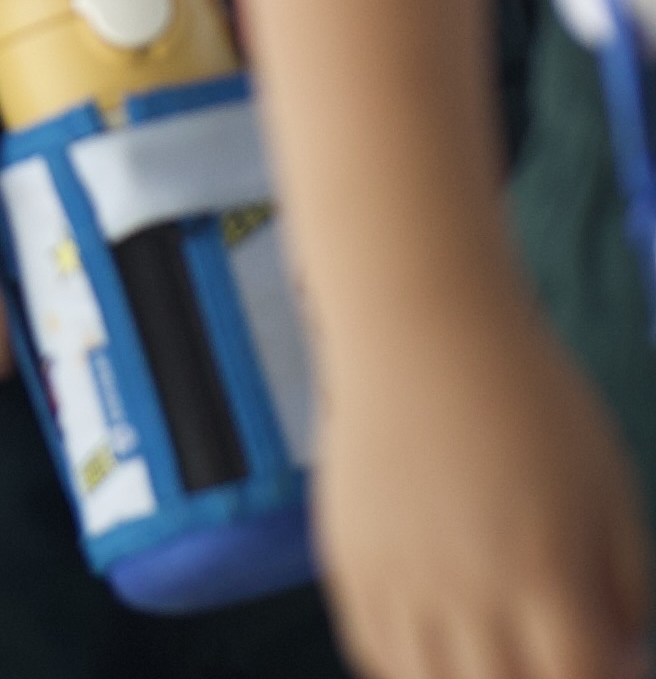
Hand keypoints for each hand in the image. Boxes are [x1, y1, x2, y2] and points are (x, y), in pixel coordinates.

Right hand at [312, 298, 653, 678]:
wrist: (419, 328)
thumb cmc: (532, 401)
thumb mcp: (613, 493)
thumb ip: (626, 589)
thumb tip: (623, 657)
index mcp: (545, 577)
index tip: (612, 667)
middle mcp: (466, 592)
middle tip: (552, 658)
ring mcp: (397, 580)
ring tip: (494, 662)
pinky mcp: (347, 560)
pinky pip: (373, 651)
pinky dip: (408, 669)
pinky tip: (439, 655)